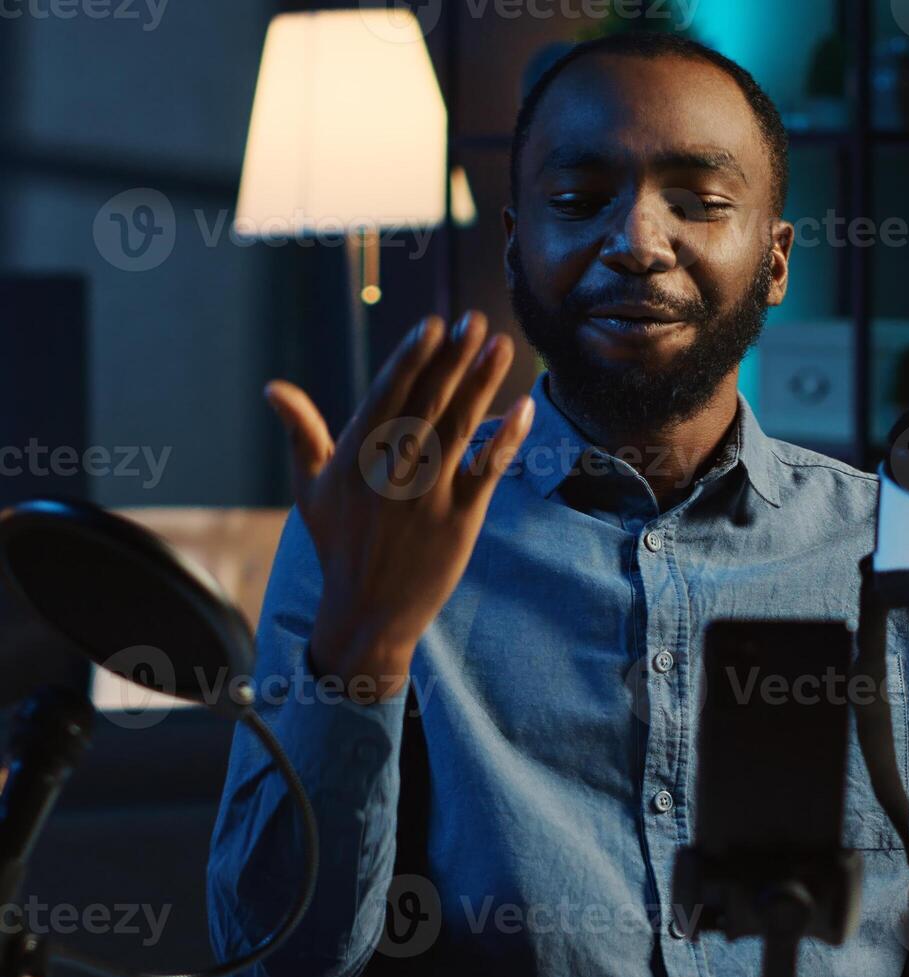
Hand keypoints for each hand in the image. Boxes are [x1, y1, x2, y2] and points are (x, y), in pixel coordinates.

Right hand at [264, 311, 533, 700]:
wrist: (367, 613)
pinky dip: (505, 438)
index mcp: (354, 457)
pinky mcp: (459, 520)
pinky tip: (524, 406)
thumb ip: (302, 434)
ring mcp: (426, 496)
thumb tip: (273, 388)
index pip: (386, 396)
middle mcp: (389, 472)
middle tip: (474, 320)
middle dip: (452, 360)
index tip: (434, 324)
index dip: (411, 359)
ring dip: (482, 385)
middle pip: (427, 404)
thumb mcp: (311, 489)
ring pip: (458, 429)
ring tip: (501, 346)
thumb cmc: (339, 543)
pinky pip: (486, 470)